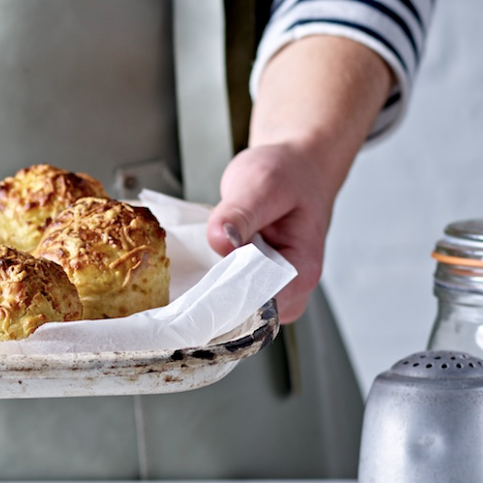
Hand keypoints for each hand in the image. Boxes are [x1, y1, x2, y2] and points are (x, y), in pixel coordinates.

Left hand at [207, 35, 393, 322]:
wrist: (297, 167)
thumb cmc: (289, 175)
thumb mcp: (263, 184)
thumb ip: (240, 213)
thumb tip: (221, 241)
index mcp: (300, 272)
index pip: (259, 306)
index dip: (224, 298)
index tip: (194, 286)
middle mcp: (290, 291)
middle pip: (242, 314)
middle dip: (210, 298)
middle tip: (181, 276)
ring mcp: (272, 292)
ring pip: (230, 309)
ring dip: (206, 291)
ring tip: (189, 267)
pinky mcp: (254, 285)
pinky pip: (226, 295)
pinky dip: (208, 282)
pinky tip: (195, 266)